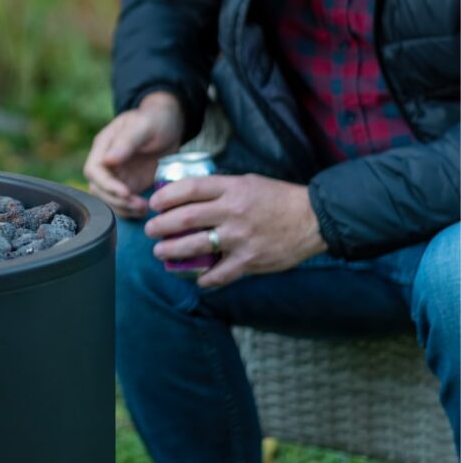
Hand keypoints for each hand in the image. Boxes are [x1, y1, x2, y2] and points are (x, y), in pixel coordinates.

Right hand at [83, 92, 184, 216]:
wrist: (170, 125)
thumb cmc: (155, 120)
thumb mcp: (144, 125)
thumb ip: (127, 141)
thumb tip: (108, 160)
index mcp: (104, 145)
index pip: (94, 170)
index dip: (106, 184)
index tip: (126, 192)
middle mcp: (106, 162)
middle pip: (98, 189)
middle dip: (117, 200)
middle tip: (139, 204)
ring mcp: (117, 175)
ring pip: (108, 199)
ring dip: (124, 208)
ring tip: (144, 208)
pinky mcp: (129, 185)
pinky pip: (122, 203)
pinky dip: (130, 211)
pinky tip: (144, 210)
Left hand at [145, 172, 326, 286]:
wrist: (311, 219)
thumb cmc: (278, 198)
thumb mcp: (248, 182)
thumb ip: (221, 189)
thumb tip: (191, 196)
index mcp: (232, 188)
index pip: (189, 189)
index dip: (165, 196)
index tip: (154, 203)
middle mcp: (233, 211)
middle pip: (184, 218)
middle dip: (160, 226)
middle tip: (150, 230)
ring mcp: (240, 238)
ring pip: (194, 246)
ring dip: (171, 251)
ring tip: (161, 252)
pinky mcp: (249, 261)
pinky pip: (218, 274)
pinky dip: (204, 279)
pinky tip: (197, 279)